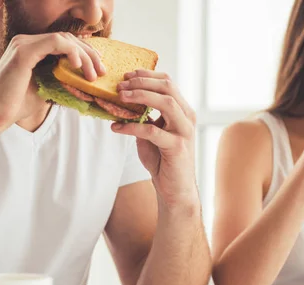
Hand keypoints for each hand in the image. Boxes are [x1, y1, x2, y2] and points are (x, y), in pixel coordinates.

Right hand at [0, 33, 105, 134]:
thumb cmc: (12, 107)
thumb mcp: (42, 92)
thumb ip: (57, 82)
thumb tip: (79, 84)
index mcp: (28, 50)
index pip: (62, 43)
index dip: (83, 53)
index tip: (96, 69)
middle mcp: (25, 42)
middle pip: (66, 38)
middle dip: (88, 53)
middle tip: (101, 70)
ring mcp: (23, 44)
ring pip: (64, 39)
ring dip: (83, 54)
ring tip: (93, 72)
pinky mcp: (24, 52)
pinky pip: (56, 43)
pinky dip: (71, 52)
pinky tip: (78, 66)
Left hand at [111, 70, 198, 207]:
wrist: (175, 189)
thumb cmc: (162, 161)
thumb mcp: (151, 134)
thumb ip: (143, 117)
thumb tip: (122, 102)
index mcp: (181, 110)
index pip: (167, 82)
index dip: (147, 75)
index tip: (127, 75)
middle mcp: (186, 117)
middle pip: (167, 87)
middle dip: (142, 82)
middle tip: (121, 84)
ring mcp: (184, 131)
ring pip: (165, 102)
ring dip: (140, 96)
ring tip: (120, 97)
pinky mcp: (177, 146)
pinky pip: (152, 130)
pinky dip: (131, 126)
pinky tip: (116, 127)